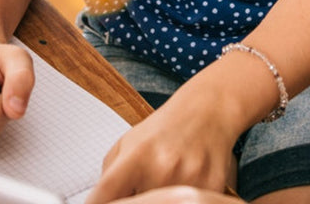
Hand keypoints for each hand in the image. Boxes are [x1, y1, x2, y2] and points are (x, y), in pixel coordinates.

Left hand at [84, 89, 238, 202]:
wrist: (206, 114)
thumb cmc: (163, 130)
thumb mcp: (129, 142)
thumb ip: (111, 174)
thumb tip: (98, 201)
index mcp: (137, 154)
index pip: (108, 191)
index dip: (97, 203)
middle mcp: (162, 169)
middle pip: (136, 203)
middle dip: (133, 198)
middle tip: (135, 188)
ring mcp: (188, 183)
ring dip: (157, 200)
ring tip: (160, 180)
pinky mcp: (212, 192)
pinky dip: (178, 201)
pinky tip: (180, 185)